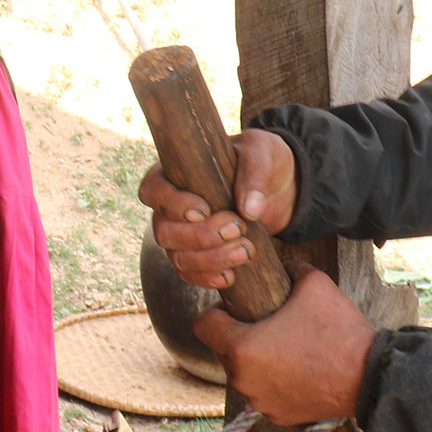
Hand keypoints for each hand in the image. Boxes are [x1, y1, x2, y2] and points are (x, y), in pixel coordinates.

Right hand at [139, 129, 296, 288]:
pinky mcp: (197, 256)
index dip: (172, 205)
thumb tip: (249, 209)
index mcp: (174, 174)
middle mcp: (170, 208)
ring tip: (246, 251)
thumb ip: (255, 172)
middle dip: (200, 236)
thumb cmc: (260, 160)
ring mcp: (181, 235)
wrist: (278, 188)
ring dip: (210, 259)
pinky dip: (208, 278)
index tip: (204, 210)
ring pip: (177, 257)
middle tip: (237, 228)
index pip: (153, 191)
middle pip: (164, 231)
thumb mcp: (262, 152)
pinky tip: (231, 276)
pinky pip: (190, 275)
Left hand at [192, 263, 372, 424]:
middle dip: (239, 335)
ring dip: (256, 359)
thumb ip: (290, 268)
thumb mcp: (314, 284)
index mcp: (241, 347)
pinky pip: (263, 392)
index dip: (218, 311)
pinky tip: (296, 368)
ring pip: (243, 373)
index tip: (239, 307)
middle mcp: (242, 379)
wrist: (370, 376)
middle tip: (269, 324)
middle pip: (222, 350)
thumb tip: (284, 264)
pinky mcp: (276, 415)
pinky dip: (273, 381)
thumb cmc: (338, 330)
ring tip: (285, 346)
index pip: (203, 324)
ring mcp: (258, 401)